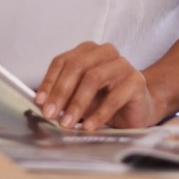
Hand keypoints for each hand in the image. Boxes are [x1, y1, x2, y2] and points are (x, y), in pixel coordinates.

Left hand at [33, 42, 160, 131]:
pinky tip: (89, 126)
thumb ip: (63, 97)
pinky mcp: (135, 81)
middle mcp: (105, 52)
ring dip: (77, 103)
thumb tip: (42, 106)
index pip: (62, 61)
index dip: (49, 81)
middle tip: (50, 114)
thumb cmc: (106, 99)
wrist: (139, 107)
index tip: (39, 101)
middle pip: (77, 66)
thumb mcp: (80, 96)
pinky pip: (114, 97)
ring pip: (93, 78)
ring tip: (67, 123)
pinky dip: (99, 114)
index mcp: (88, 51)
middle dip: (61, 92)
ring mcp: (122, 64)